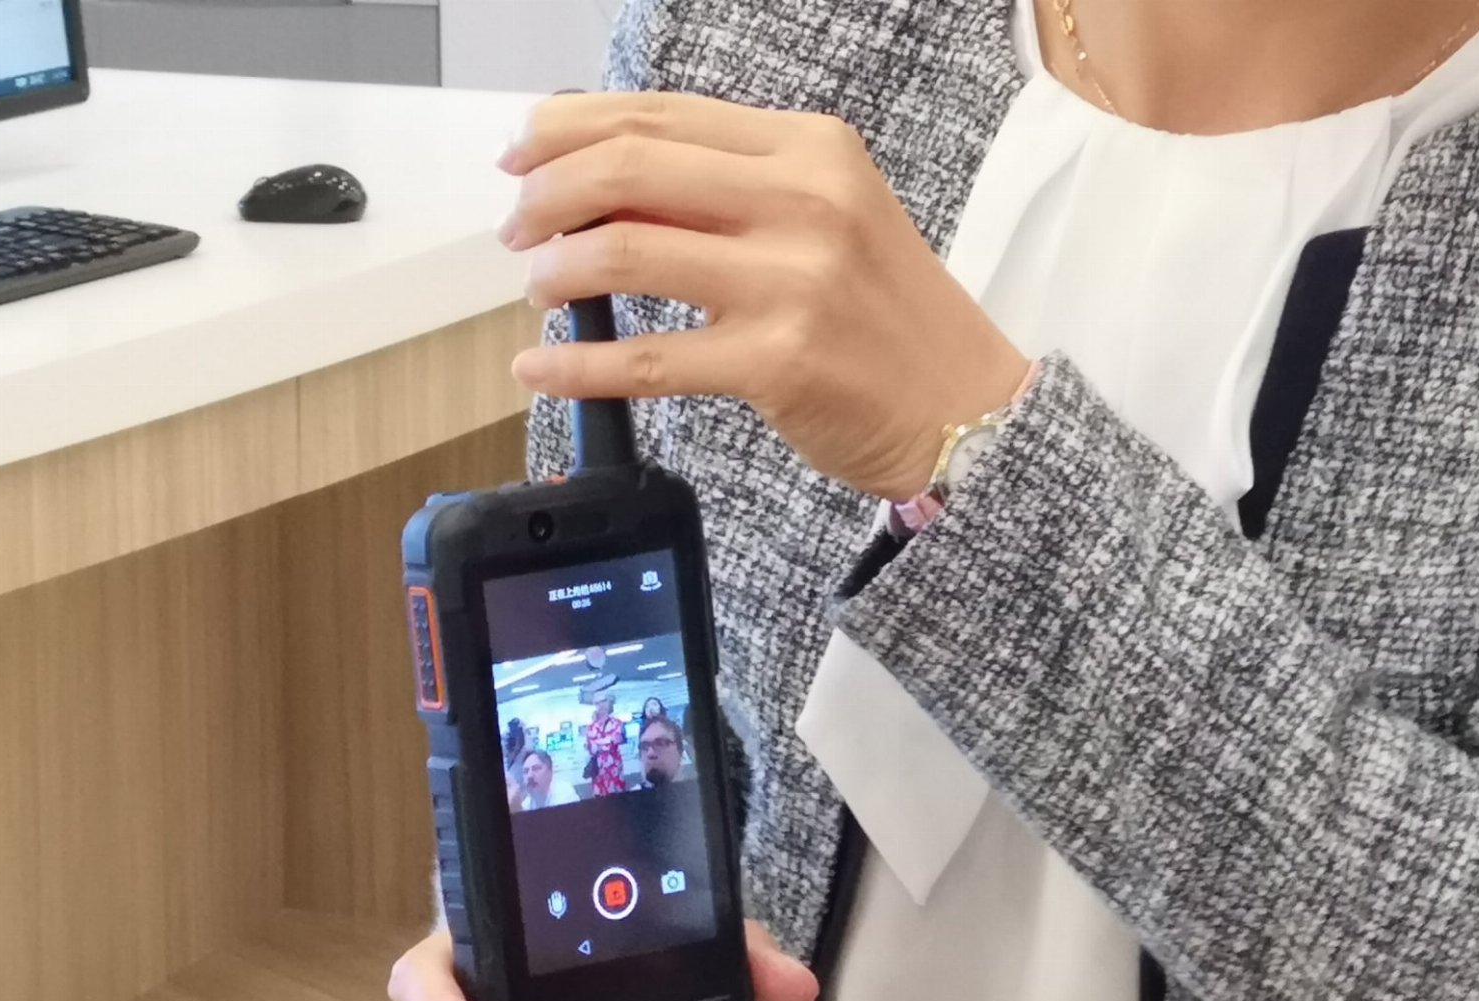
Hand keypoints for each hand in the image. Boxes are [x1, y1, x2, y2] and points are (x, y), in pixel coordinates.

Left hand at [497, 92, 1031, 501]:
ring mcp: (792, 280)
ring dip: (556, 270)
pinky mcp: (777, 361)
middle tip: (517, 228)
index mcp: (809, 149)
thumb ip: (726, 193)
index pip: (662, 114)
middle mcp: (803, 200)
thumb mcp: (824, 219)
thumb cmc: (884, 318)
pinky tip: (540, 368)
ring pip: (627, 251)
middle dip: (547, 194)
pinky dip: (576, 366)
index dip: (570, 128)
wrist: (961, 407)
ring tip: (537, 288)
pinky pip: (646, 360)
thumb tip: (602, 185)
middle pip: (631, 166)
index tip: (521, 154)